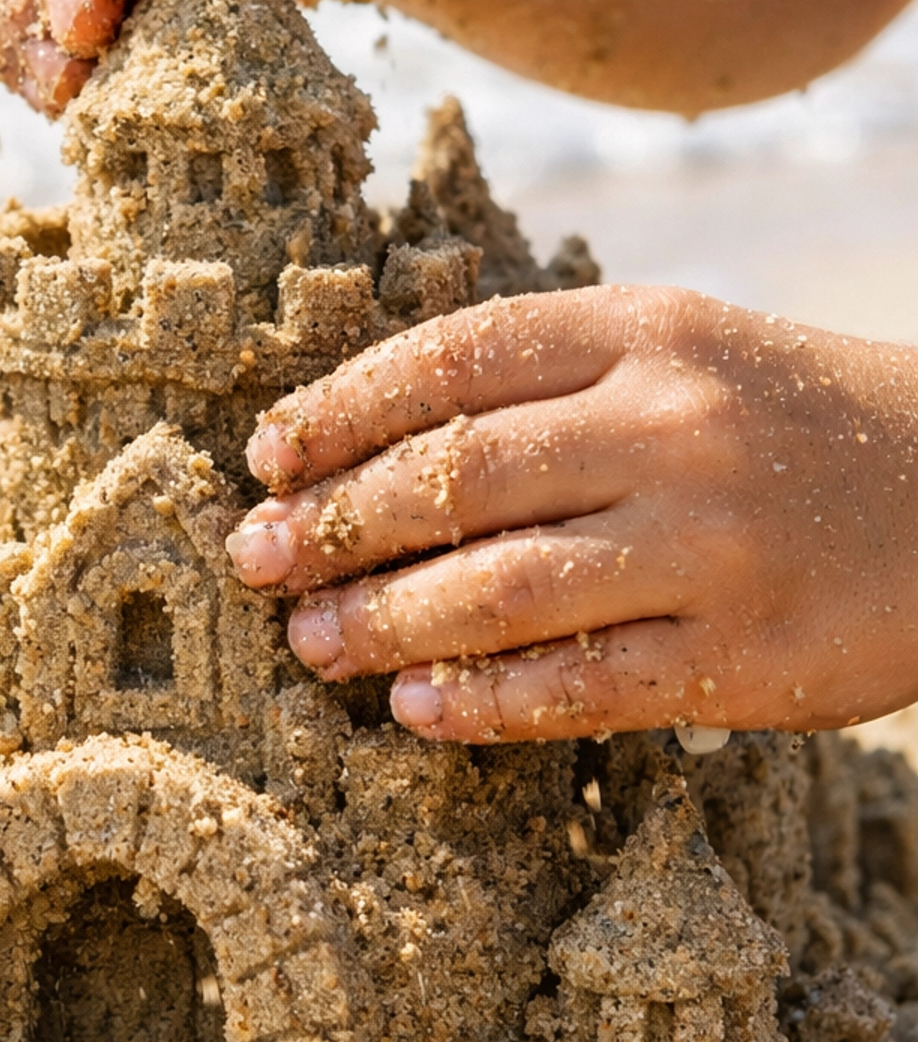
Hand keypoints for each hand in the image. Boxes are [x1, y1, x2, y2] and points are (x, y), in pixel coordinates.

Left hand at [225, 286, 917, 740]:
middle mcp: (670, 428)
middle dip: (333, 525)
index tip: (266, 457)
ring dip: (383, 624)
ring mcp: (710, 547)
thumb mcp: (684, 344)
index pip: (451, 362)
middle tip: (255, 561)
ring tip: (312, 644)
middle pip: (456, 478)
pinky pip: (580, 687)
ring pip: (500, 591)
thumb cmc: (787, 417)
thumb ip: (549, 372)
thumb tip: (366, 441)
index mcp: (644, 332)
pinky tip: (414, 709)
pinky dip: (483, 702)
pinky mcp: (743, 658)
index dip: (339, 410)